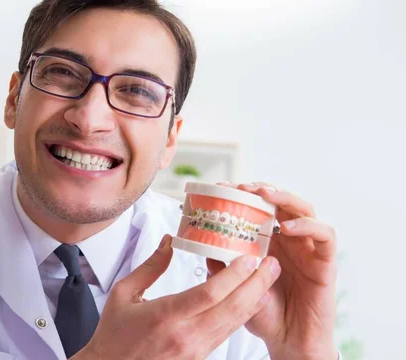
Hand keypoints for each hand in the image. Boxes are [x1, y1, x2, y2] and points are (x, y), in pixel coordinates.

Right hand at [72, 234, 281, 359]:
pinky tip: (250, 300)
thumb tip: (168, 242)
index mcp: (166, 316)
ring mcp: (195, 349)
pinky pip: (226, 333)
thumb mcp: (123, 294)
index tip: (248, 258)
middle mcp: (186, 335)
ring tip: (267, 278)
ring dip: (254, 298)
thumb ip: (150, 266)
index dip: (234, 275)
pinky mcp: (199, 357)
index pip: (209, 294)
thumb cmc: (114, 336)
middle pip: (231, 308)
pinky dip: (241, 314)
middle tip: (271, 264)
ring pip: (234, 322)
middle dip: (256, 284)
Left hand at [211, 182, 337, 359]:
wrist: (287, 342)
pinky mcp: (326, 262)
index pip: (259, 207)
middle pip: (282, 202)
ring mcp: (308, 248)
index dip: (243, 194)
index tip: (222, 188)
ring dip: (285, 198)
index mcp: (268, 240)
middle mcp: (289, 239)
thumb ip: (222, 266)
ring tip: (265, 196)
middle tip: (244, 187)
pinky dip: (308, 226)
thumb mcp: (235, 287)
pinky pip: (326, 235)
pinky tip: (288, 227)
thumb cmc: (263, 314)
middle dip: (263, 189)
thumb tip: (203, 245)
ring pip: (305, 210)